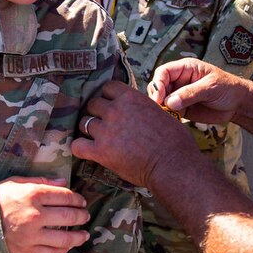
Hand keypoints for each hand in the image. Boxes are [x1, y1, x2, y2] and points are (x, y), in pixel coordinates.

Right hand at [0, 177, 90, 252]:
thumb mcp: (17, 182)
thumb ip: (42, 182)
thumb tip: (64, 182)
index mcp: (33, 195)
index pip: (65, 196)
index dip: (77, 199)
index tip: (82, 201)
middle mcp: (35, 215)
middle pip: (69, 216)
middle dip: (82, 216)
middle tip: (86, 215)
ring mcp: (32, 235)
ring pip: (64, 238)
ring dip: (78, 236)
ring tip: (84, 234)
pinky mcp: (27, 250)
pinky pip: (51, 252)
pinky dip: (63, 250)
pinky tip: (68, 246)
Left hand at [70, 81, 195, 188]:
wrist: (173, 165)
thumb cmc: (175, 141)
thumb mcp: (160, 112)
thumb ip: (142, 107)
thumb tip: (137, 110)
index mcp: (131, 98)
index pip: (107, 87)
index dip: (108, 97)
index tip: (112, 106)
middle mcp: (115, 111)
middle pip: (92, 104)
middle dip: (97, 114)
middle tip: (105, 125)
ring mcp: (105, 131)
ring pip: (83, 123)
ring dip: (89, 130)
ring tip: (98, 139)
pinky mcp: (100, 152)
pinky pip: (77, 146)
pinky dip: (80, 148)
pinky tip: (87, 151)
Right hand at [149, 58, 246, 125]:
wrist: (238, 104)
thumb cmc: (228, 88)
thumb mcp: (210, 87)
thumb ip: (190, 93)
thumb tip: (170, 102)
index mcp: (185, 69)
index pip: (164, 72)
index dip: (158, 84)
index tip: (159, 98)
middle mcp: (179, 81)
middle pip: (158, 86)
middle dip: (156, 97)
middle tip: (160, 109)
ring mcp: (179, 95)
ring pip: (161, 101)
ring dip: (160, 109)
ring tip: (166, 117)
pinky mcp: (182, 109)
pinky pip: (169, 112)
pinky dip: (167, 117)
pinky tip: (170, 121)